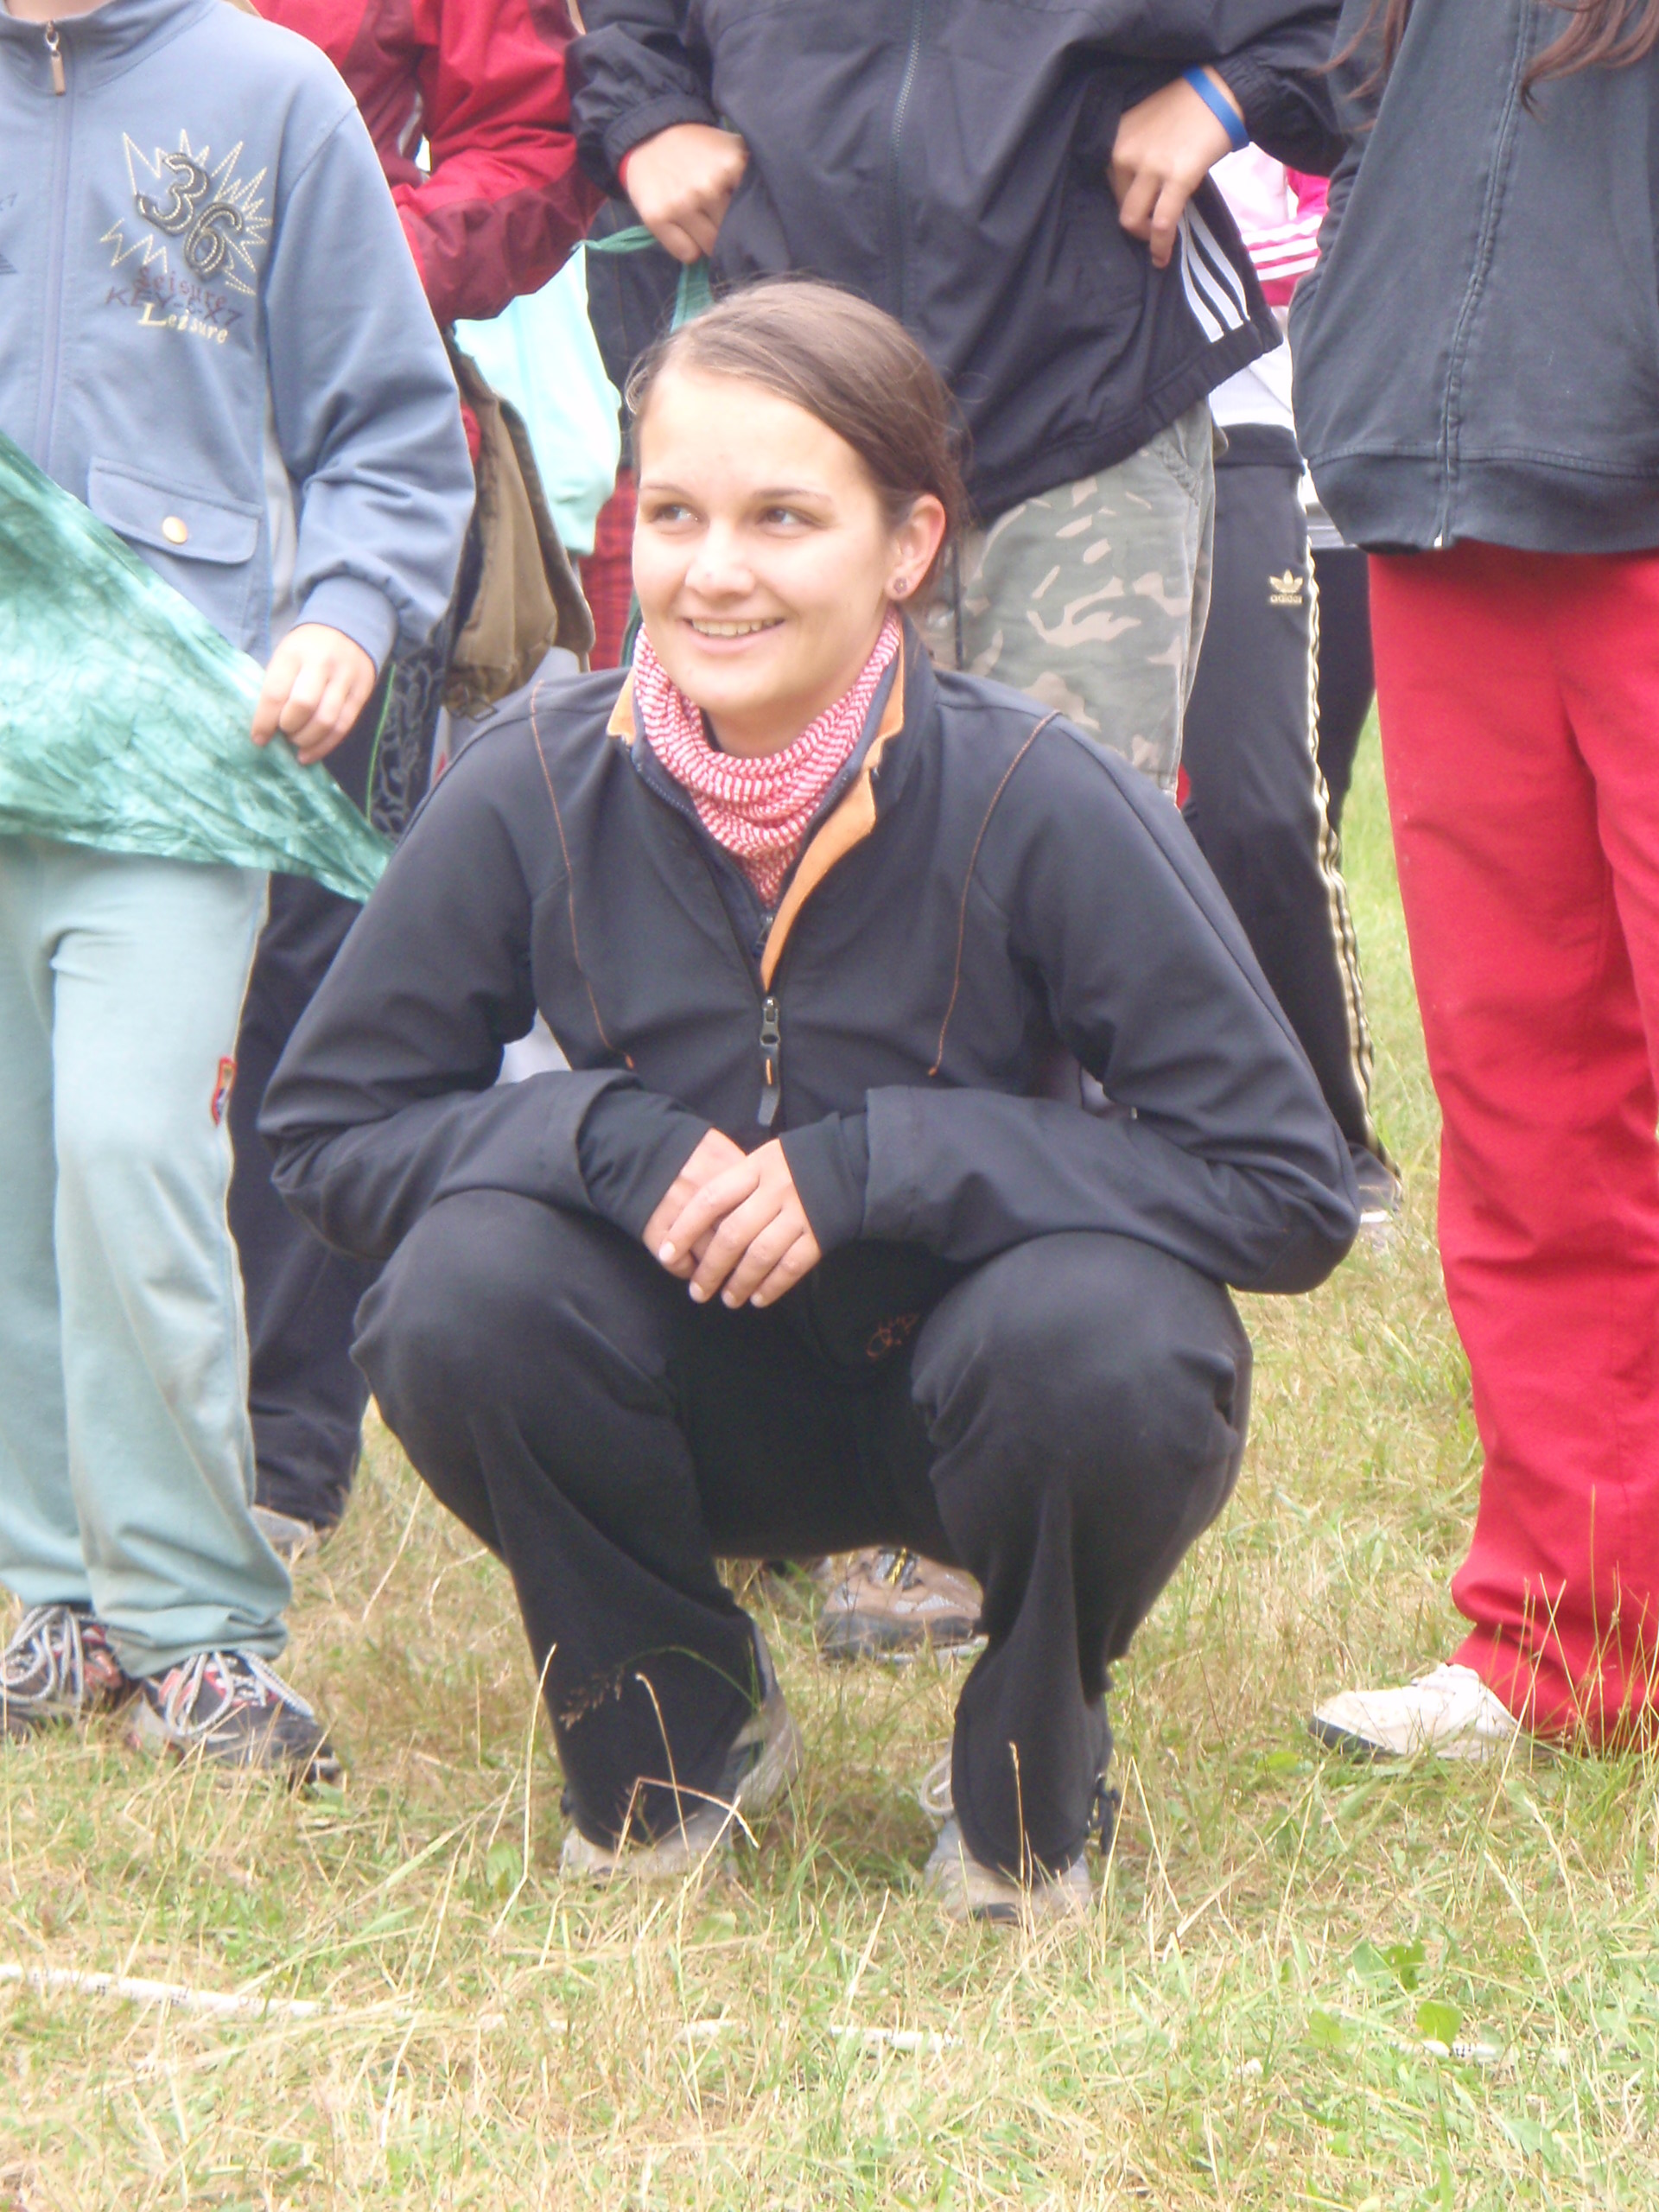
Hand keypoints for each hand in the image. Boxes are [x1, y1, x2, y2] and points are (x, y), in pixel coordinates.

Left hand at [251, 623, 376, 765]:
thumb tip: (266, 726)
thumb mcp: (285, 654)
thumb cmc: (306, 648)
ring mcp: (345, 678)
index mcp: (294, 653)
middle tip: (283, 734)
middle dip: (289, 728)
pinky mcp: (361, 693)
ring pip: (326, 720)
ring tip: (297, 744)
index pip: (276, 692)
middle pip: (303, 706)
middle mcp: (321, 664)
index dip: (265, 721)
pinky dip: (325, 745)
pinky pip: (343, 726)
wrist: (349, 627)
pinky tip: (310, 753)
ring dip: (307, 740)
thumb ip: (277, 685)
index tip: (259, 738)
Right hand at [621, 123, 748, 264]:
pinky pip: (687, 254)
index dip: (748, 216)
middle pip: (731, 234)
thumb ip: (753, 171)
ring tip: (701, 222)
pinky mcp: (657, 218)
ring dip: (708, 241)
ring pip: (710, 248)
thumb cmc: (698, 148)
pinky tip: (684, 230)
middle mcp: (707, 187)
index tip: (741, 212)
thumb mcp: (731, 148)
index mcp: (731, 167)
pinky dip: (688, 249)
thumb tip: (777, 202)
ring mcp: (681, 204)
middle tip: (717, 217)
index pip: (753, 213)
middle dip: (728, 230)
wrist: (651, 136)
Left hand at [650, 1136, 821, 1309]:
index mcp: (755, 1168)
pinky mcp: (821, 1234)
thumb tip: (699, 1219)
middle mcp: (775, 1191)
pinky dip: (772, 1286)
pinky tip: (759, 1299)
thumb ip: (737, 1184)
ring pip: (760, 1255)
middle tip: (697, 1291)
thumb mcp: (764, 1159)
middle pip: (732, 1235)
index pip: (710, 1200)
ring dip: (740, 1283)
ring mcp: (800, 1213)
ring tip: (727, 1300)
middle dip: (710, 1268)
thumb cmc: (798, 1163)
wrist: (853, 1163)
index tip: (667, 1254)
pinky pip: (791, 1266)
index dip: (684, 1229)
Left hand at [1109, 73, 1237, 269]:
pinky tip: (1163, 257)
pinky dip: (1160, 246)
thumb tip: (1135, 190)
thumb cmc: (1186, 107)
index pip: (1108, 184)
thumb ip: (1133, 154)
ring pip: (1132, 220)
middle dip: (1135, 222)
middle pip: (1119, 205)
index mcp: (1116, 138)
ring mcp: (1150, 165)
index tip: (1138, 210)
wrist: (1222, 91)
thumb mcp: (1146, 125)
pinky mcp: (1177, 177)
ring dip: (1144, 237)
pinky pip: (1161, 224)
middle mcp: (1125, 152)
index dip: (1124, 202)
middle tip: (1150, 227)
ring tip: (1156, 243)